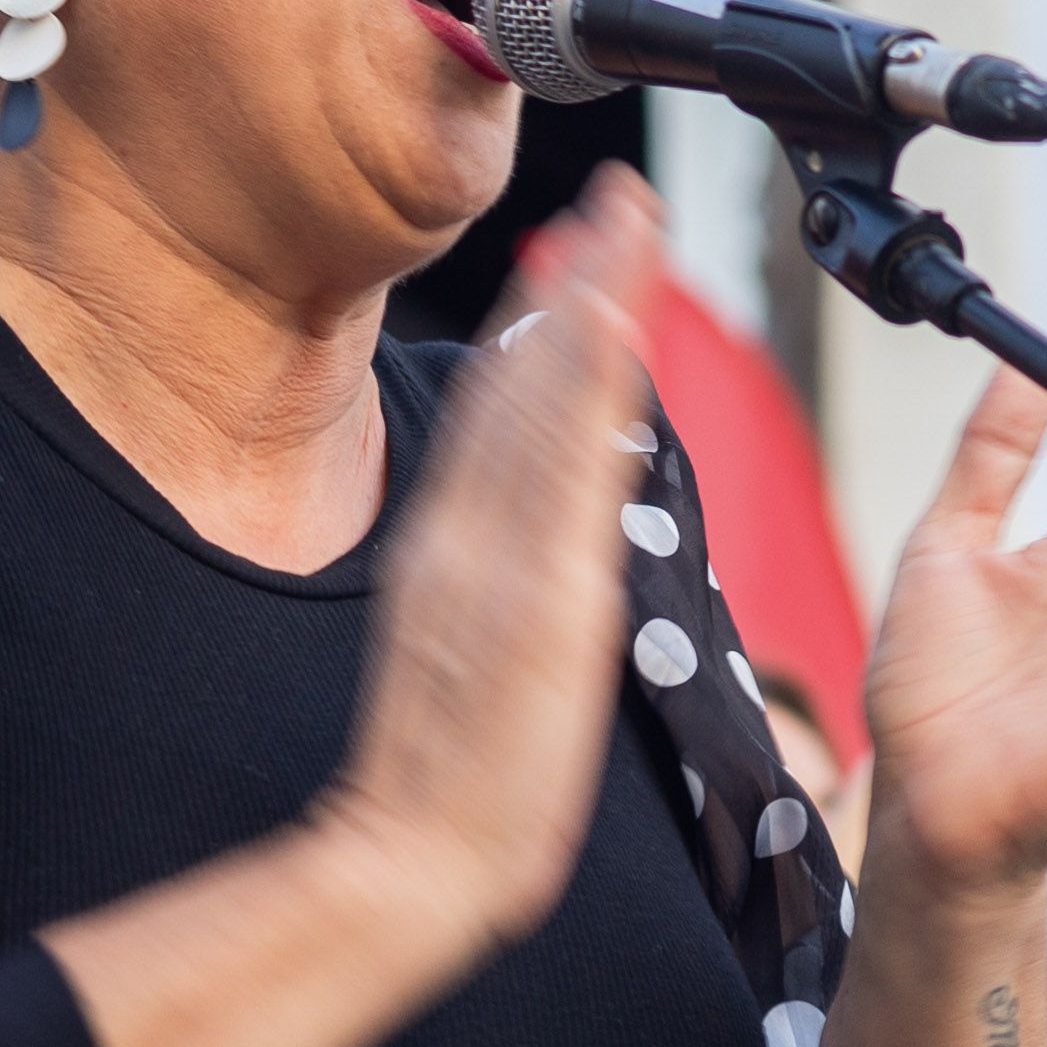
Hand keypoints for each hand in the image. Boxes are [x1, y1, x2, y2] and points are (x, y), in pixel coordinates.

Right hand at [316, 168, 666, 955]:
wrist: (410, 859)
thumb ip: (484, 593)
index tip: (576, 249)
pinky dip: (587, 384)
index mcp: (449, 548)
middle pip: (528, 379)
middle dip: (579, 279)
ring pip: (550, 399)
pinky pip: (565, 464)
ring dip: (599, 299)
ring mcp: (500, 554)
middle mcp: (468, 531)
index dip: (541, 323)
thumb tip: (516, 555)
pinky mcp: (536, 589)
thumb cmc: (443, 787)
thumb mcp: (460, 662)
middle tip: (625, 187)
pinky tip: (617, 315)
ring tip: (636, 214)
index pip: (501, 412)